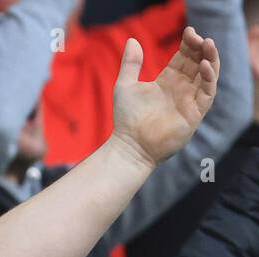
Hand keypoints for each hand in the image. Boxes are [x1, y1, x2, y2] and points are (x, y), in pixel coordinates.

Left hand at [111, 27, 217, 169]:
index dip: (189, 44)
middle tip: (198, 36)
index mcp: (168, 81)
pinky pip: (208, 93)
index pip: (184, 58)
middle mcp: (182, 89)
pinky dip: (209, 78)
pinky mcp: (195, 113)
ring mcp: (190, 100)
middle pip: (197, 63)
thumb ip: (130, 64)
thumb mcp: (125, 85)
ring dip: (210, 58)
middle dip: (200, 48)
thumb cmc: (126, 118)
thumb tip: (132, 40)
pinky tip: (206, 65)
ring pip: (208, 75)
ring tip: (208, 44)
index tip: (188, 31)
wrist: (130, 145)